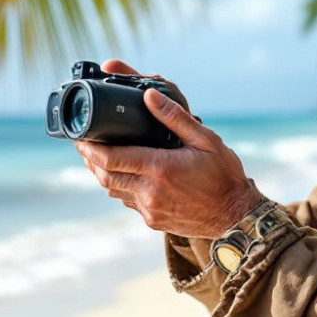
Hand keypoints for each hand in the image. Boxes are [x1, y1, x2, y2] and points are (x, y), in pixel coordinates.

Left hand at [75, 59, 264, 237]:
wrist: (236, 216)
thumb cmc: (224, 175)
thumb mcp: (205, 139)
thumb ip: (174, 117)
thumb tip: (149, 96)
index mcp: (160, 169)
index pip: (111, 158)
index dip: (90, 147)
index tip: (80, 136)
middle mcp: (150, 192)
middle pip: (105, 175)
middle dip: (90, 159)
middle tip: (82, 143)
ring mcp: (150, 209)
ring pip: (114, 190)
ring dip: (102, 173)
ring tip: (96, 157)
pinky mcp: (153, 220)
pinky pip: (128, 201)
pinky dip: (120, 186)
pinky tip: (123, 175)